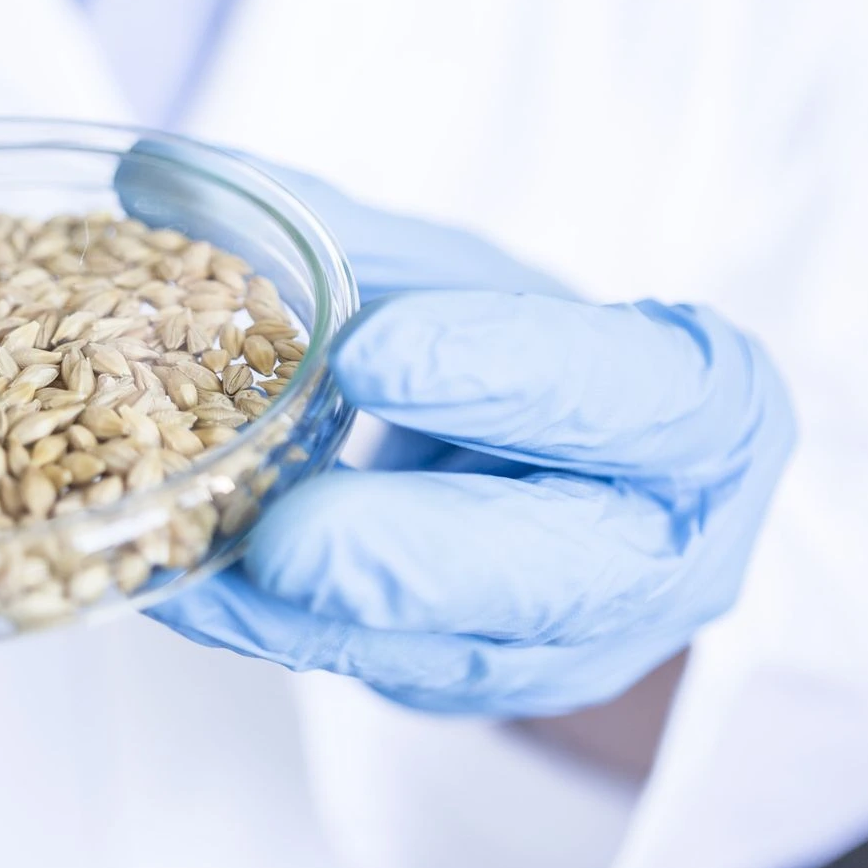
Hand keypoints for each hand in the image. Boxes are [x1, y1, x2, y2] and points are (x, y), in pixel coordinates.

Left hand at [147, 165, 795, 714]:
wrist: (590, 485)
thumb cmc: (534, 361)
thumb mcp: (466, 280)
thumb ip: (337, 237)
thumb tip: (163, 175)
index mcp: (703, 410)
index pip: (622, 394)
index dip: (502, 377)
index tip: (372, 356)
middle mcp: (664, 554)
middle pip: (551, 573)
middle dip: (410, 561)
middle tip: (287, 541)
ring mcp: (578, 647)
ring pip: (446, 652)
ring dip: (307, 618)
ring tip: (190, 571)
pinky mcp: (487, 691)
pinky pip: (380, 673)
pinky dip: (275, 633)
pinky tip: (189, 592)